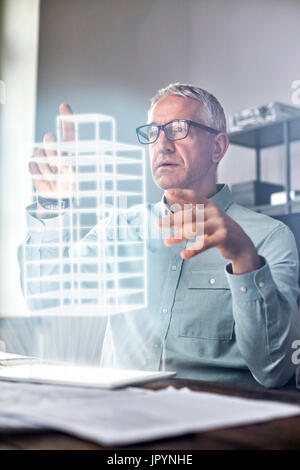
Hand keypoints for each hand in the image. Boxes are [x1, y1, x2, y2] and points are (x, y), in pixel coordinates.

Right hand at [29, 103, 74, 217]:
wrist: (55, 196)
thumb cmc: (68, 185)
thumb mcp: (72, 180)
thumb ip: (70, 171)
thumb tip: (64, 164)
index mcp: (69, 150)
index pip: (68, 131)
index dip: (67, 117)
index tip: (64, 105)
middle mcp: (56, 149)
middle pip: (50, 139)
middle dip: (51, 150)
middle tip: (57, 164)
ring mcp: (43, 154)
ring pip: (40, 154)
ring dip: (46, 169)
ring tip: (53, 178)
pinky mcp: (34, 162)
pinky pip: (33, 164)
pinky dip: (38, 174)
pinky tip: (44, 179)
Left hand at [158, 189, 260, 273]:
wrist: (241, 244)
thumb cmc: (218, 230)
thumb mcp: (206, 220)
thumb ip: (190, 216)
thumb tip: (169, 215)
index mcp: (209, 205)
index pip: (193, 196)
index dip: (180, 194)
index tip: (166, 192)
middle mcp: (214, 212)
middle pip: (189, 215)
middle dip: (172, 219)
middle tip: (157, 224)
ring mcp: (219, 224)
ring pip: (195, 229)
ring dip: (178, 236)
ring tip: (166, 242)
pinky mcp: (222, 237)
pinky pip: (204, 244)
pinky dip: (193, 250)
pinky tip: (183, 255)